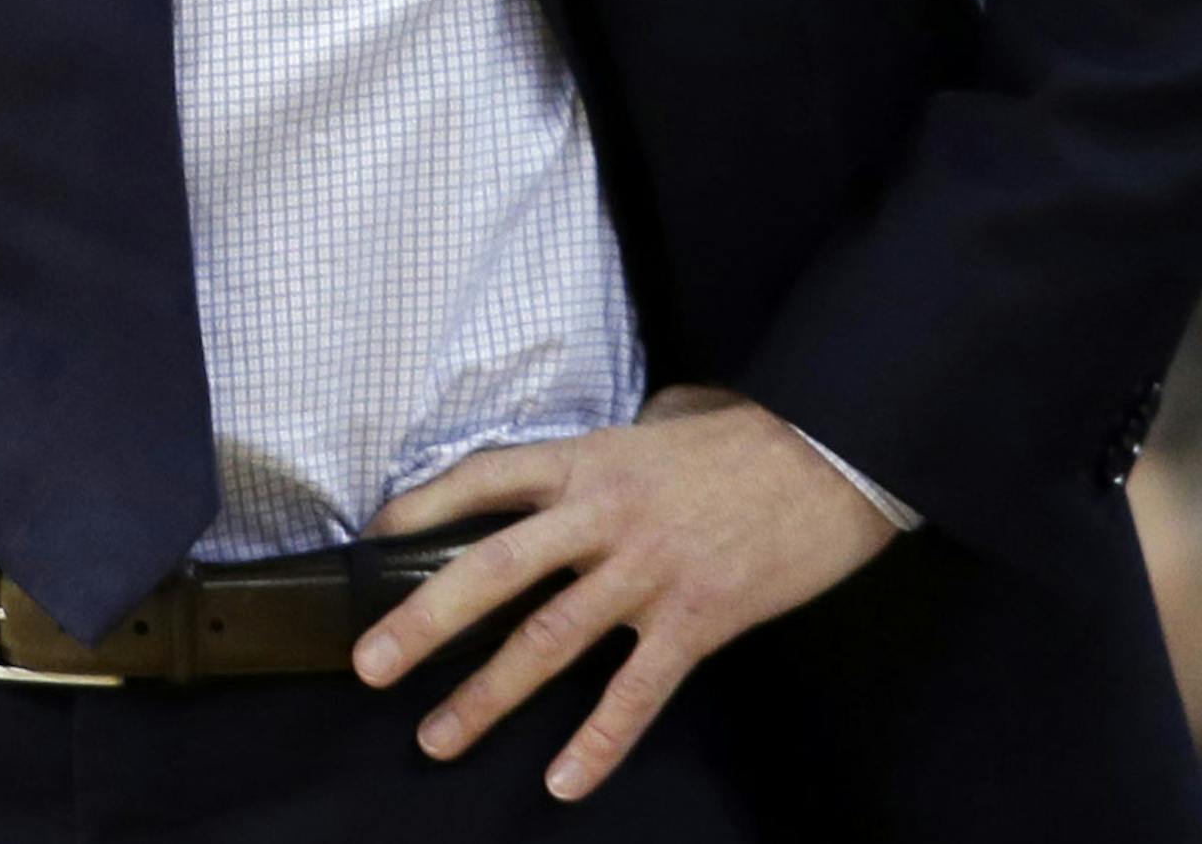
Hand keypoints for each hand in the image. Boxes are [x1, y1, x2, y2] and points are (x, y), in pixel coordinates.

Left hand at [352, 388, 896, 802]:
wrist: (831, 456)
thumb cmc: (748, 437)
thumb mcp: (664, 421)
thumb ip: (616, 446)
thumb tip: (591, 465)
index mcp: (590, 459)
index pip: (485, 477)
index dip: (423, 504)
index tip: (374, 537)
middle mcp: (603, 514)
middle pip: (494, 568)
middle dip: (424, 619)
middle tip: (370, 662)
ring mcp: (647, 570)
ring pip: (549, 640)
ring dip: (488, 695)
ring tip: (438, 737)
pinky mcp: (696, 619)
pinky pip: (635, 691)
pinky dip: (598, 741)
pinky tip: (564, 780)